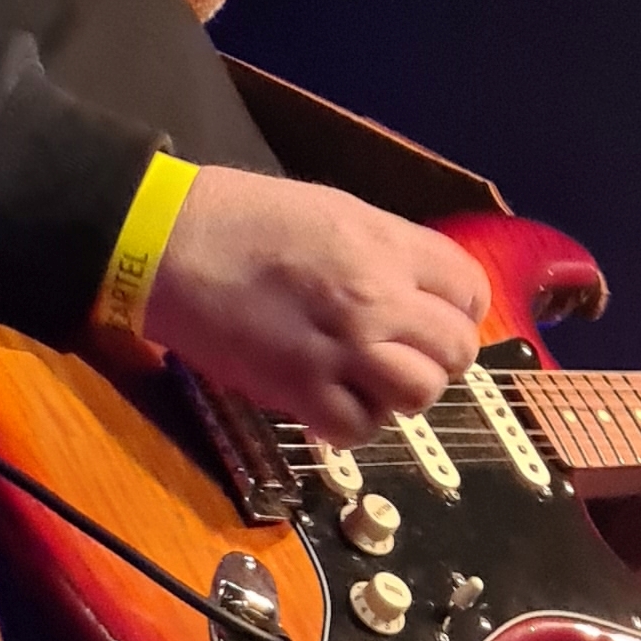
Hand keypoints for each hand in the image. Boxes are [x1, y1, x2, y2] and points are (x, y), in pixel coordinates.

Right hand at [144, 168, 488, 446]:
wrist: (172, 243)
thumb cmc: (242, 218)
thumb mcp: (333, 211)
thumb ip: (385, 251)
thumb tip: (415, 290)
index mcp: (386, 245)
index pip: (469, 289)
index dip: (459, 310)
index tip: (437, 319)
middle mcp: (376, 298)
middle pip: (455, 350)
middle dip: (437, 358)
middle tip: (403, 355)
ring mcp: (341, 348)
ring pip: (419, 395)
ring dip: (401, 394)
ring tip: (370, 381)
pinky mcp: (300, 389)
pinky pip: (359, 429)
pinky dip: (353, 423)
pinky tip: (333, 402)